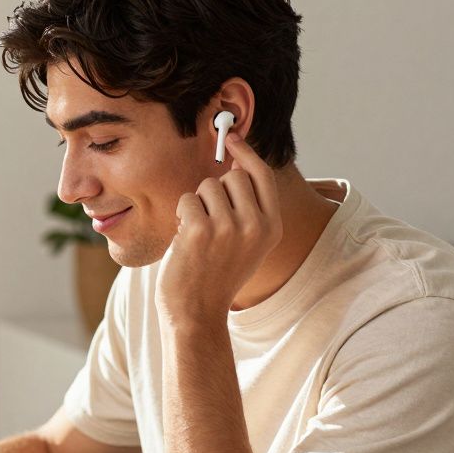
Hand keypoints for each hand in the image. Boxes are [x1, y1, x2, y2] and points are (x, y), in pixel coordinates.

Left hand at [155, 132, 282, 323]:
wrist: (196, 313)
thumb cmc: (215, 276)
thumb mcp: (246, 243)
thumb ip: (248, 207)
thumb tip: (233, 164)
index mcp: (272, 227)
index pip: (262, 176)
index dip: (246, 153)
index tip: (232, 138)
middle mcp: (255, 225)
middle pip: (232, 177)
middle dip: (214, 191)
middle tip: (208, 219)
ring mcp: (229, 227)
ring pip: (207, 186)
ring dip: (196, 205)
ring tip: (197, 236)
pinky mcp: (201, 229)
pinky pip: (187, 200)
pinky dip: (182, 215)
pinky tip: (185, 240)